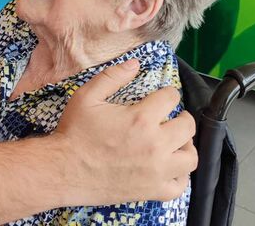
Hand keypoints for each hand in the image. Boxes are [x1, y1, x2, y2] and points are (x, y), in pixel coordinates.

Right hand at [53, 59, 196, 204]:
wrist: (63, 170)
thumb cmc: (74, 133)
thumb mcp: (87, 96)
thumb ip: (112, 76)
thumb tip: (135, 63)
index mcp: (141, 118)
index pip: (171, 98)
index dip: (168, 93)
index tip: (162, 96)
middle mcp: (155, 144)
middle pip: (187, 126)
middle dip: (182, 117)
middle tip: (172, 117)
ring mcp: (156, 170)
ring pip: (190, 157)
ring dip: (186, 146)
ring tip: (175, 142)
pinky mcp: (152, 190)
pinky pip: (180, 186)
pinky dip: (179, 176)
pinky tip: (169, 168)